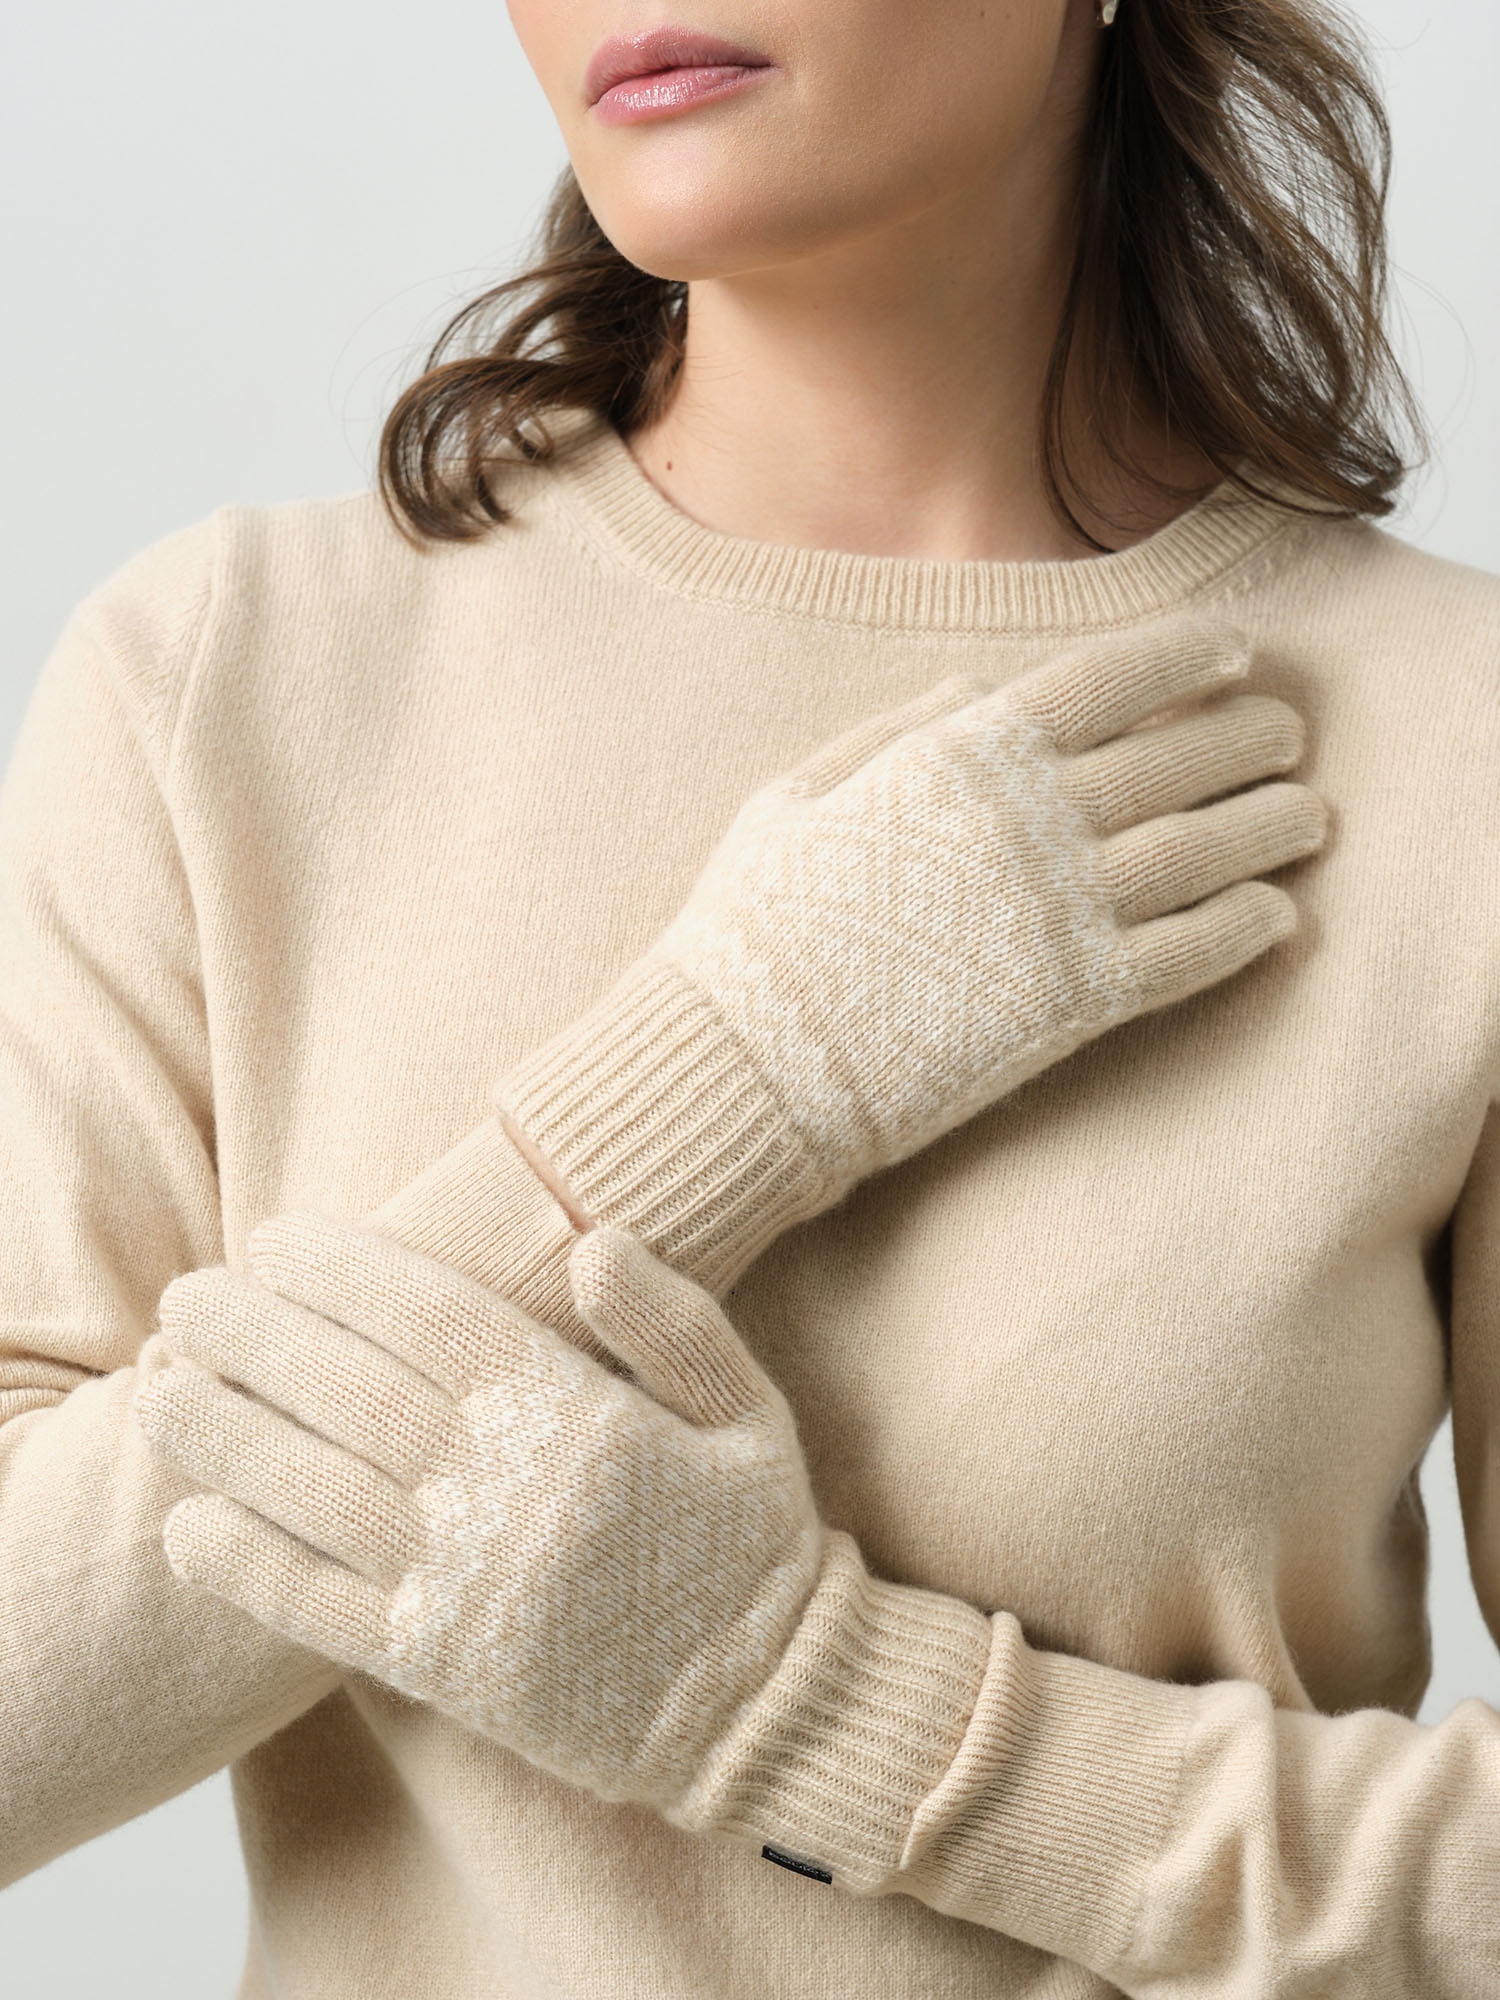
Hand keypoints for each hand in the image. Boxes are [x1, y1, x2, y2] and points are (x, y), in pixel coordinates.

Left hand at [134, 1212, 830, 1811]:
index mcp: (577, 1415)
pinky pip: (323, 1611)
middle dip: (256, 1333)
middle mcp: (506, 1490)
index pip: (431, 1316)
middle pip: (350, 1390)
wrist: (763, 1703)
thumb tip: (592, 1240)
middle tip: (188, 1293)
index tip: (273, 1237)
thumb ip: (672, 1321)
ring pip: (315, 1491)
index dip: (342, 1270)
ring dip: (225, 1435)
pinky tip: (187, 1526)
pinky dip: (248, 1570)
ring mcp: (467, 1581)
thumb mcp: (747, 1408)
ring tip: (158, 1386)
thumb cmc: (751, 1538)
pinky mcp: (443, 1665)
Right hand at [490, 619, 1325, 1291]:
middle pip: (1176, 760)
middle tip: (1287, 734)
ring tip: (1310, 814)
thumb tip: (976, 687)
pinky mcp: (1072, 1004)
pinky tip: (1279, 914)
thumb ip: (892, 732)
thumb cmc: (753, 930)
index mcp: (957, 756)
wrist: (745, 1062)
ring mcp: (1056, 914)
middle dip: (1247, 738)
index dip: (1183, 657)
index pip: (1105, 680)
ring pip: (1202, 851)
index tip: (1237, 651)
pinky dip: (1244, 928)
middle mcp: (1025, 821)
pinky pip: (1188, 955)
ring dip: (1270, 826)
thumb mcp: (795, 797)